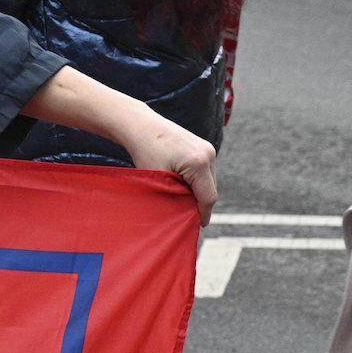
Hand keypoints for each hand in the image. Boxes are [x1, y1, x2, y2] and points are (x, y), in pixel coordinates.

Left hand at [19, 66, 219, 222]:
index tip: (196, 226)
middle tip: (187, 217)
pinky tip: (182, 186)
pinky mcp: (204, 146)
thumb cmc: (144, 152)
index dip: (202, 214)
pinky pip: (205, 171)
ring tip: (181, 201)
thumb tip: (184, 215)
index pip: (208, 197)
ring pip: (208, 180)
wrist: (140, 125)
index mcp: (198, 162)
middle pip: (210, 189)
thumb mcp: (158, 179)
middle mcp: (208, 154)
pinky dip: (196, 181)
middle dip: (199, 204)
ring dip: (198, 192)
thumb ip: (175, 197)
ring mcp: (208, 148)